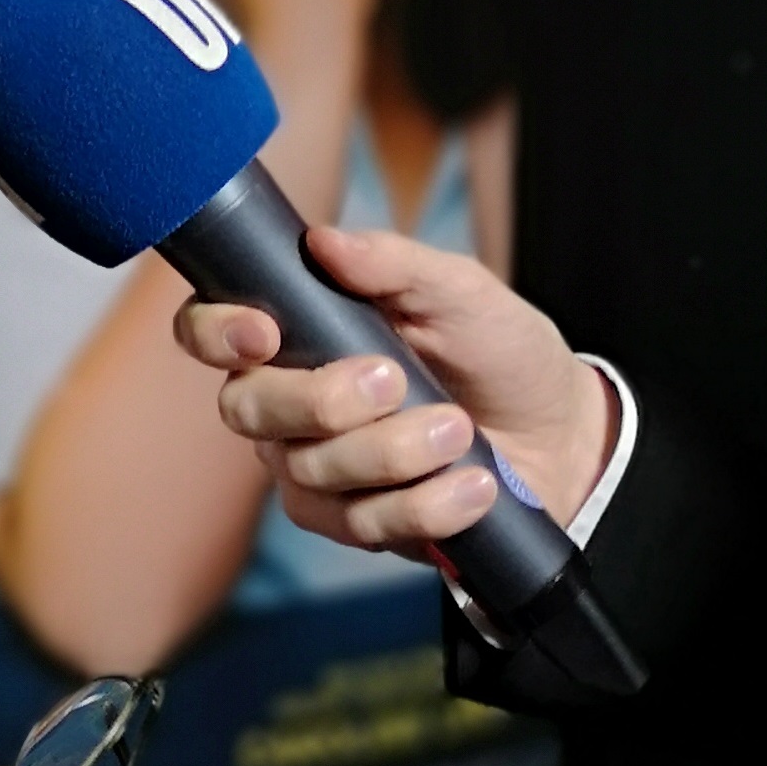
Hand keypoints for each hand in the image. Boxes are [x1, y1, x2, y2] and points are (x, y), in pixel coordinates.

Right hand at [169, 226, 618, 554]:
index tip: (265, 333)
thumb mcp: (460, 291)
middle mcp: (285, 400)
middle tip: (395, 380)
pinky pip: (360, 524)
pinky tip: (473, 485)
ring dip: (395, 452)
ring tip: (461, 430)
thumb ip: (393, 264)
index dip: (215, 333)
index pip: (206, 330)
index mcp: (294, 331)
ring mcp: (311, 465)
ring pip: (311, 470)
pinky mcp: (350, 522)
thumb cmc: (496, 351)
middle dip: (322, 401)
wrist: (560, 436)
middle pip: (248, 409)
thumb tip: (323, 241)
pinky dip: (425, 504)